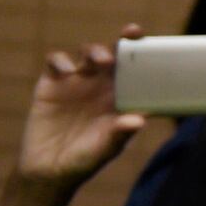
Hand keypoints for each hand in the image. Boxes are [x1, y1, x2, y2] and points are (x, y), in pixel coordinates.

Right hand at [14, 31, 147, 189]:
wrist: (48, 170)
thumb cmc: (85, 159)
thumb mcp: (105, 149)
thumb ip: (119, 134)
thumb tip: (138, 121)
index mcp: (122, 97)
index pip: (137, 70)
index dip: (146, 54)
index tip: (157, 45)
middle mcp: (102, 85)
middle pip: (115, 54)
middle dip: (124, 41)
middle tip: (131, 35)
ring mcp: (77, 82)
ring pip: (89, 53)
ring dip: (97, 51)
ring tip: (102, 61)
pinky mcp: (51, 84)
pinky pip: (55, 63)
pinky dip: (60, 61)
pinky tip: (66, 72)